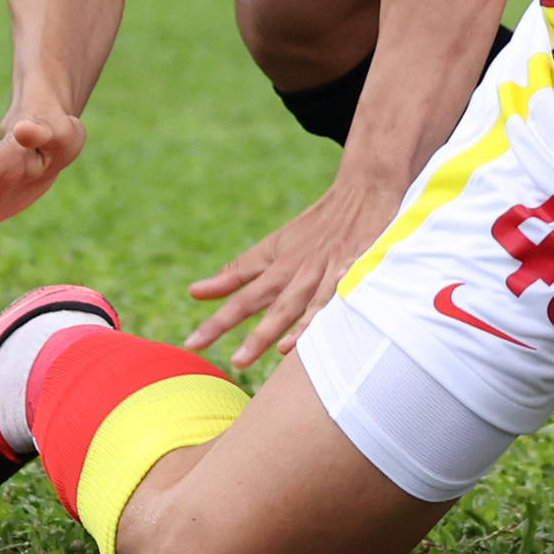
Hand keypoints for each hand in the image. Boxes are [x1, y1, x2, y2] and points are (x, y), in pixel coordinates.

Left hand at [183, 179, 401, 366]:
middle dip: (259, 335)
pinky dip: (344, 289)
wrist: (361, 190)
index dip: (218, 322)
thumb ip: (235, 274)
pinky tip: (340, 300)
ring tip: (285, 350)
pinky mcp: (359, 261)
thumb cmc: (312, 226)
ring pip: (313, 300)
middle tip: (238, 362)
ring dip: (302, 324)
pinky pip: (351, 282)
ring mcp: (329, 267)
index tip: (192, 345)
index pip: (241, 298)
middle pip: (276, 305)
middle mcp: (299, 269)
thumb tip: (194, 293)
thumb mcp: (270, 247)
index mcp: (276, 267)